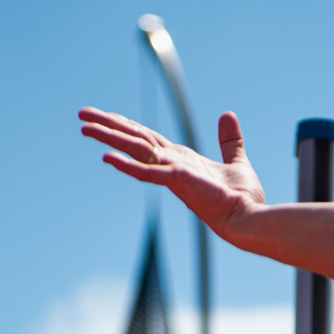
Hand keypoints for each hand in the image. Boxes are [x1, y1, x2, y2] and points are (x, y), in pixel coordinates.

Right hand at [79, 107, 266, 239]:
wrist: (251, 219)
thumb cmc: (244, 198)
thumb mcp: (236, 161)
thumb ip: (230, 140)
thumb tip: (228, 114)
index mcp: (183, 161)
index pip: (149, 139)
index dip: (128, 126)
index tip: (107, 116)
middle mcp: (173, 165)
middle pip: (136, 141)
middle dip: (109, 127)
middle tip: (82, 115)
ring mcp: (174, 173)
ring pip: (136, 151)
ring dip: (110, 138)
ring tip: (84, 127)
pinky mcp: (179, 181)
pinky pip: (149, 173)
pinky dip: (129, 166)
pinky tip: (107, 158)